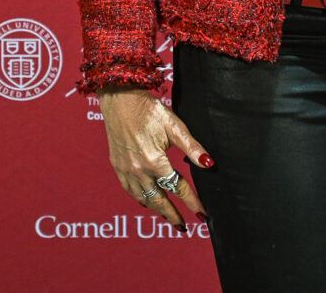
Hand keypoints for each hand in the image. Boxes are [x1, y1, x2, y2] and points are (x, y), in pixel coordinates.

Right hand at [98, 88, 211, 227]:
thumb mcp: (174, 126)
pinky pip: (129, 190)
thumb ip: (191, 147)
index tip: (202, 213)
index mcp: (155, 162)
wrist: (120, 99)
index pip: (177, 188)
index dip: (191, 202)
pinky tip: (146, 201)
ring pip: (142, 198)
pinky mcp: (117, 166)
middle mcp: (138, 170)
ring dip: (156, 209)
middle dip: (172, 215)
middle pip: (158, 199)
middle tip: (183, 226)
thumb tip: (209, 163)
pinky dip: (139, 199)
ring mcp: (125, 170)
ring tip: (168, 216)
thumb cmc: (149, 110)